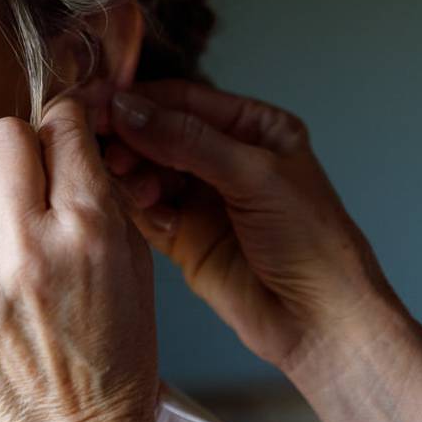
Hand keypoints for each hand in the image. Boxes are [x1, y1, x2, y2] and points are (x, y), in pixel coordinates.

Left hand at [0, 94, 174, 421]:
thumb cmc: (117, 353)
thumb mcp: (133, 264)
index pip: (62, 125)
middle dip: (20, 145)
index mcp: (88, 229)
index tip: (63, 137)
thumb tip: (66, 137)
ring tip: (14, 250)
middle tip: (30, 177)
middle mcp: (27, 246)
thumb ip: (98, 195)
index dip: (65, 126)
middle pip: (1, 134)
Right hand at [97, 79, 400, 376]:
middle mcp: (224, 157)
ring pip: (146, 170)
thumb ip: (188, 140)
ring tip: (134, 186)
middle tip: (104, 146)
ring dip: (132, 174)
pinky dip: (135, 206)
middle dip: (131, 138)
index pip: (184, 100)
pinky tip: (142, 209)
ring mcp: (201, 198)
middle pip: (158, 133)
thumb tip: (128, 108)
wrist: (321, 322)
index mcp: (253, 128)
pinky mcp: (182, 236)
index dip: (142, 101)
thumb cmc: (311, 242)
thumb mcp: (254, 176)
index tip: (101, 103)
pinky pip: (144, 210)